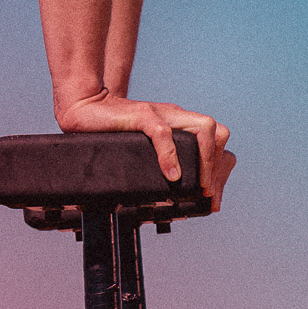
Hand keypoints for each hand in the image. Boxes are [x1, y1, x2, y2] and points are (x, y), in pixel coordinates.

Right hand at [56, 90, 235, 210]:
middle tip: (208, 195)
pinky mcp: (141, 114)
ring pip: (202, 127)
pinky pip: (163, 131)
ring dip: (206, 160)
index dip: (221, 170)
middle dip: (218, 167)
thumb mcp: (146, 149)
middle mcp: (175, 116)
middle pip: (217, 132)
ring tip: (199, 187)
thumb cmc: (116, 132)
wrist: (86, 108)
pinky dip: (170, 155)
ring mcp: (161, 113)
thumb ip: (161, 161)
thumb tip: (173, 194)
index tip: (213, 200)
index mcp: (179, 125)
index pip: (217, 139)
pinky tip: (171, 176)